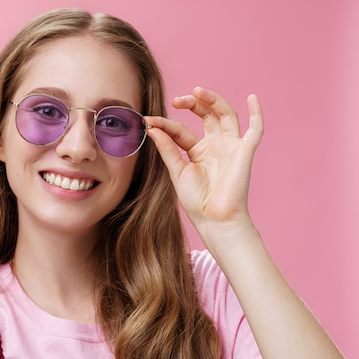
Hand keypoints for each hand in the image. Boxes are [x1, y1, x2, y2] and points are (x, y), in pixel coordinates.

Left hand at [145, 87, 262, 230]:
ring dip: (213, 101)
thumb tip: (152, 127)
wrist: (215, 219)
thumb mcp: (177, 171)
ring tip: (197, 91)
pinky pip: (255, 129)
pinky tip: (251, 97)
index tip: (148, 121)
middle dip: (192, 104)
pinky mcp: (244, 151)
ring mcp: (231, 147)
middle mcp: (216, 146)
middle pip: (206, 115)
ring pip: (225, 115)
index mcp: (198, 151)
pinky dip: (257, 113)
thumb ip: (167, 148)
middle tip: (176, 100)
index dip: (165, 124)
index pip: (181, 130)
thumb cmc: (197, 201)